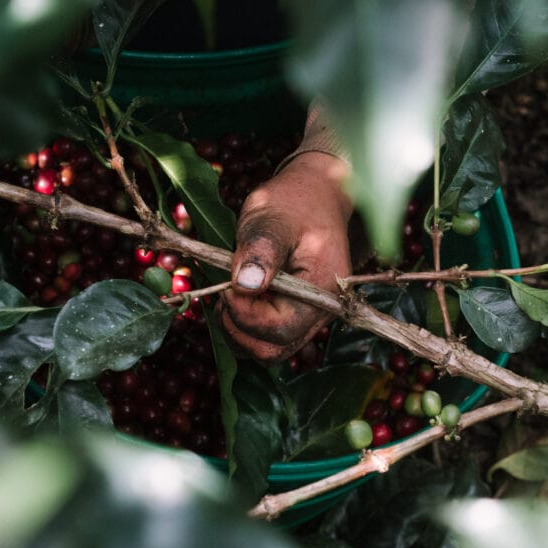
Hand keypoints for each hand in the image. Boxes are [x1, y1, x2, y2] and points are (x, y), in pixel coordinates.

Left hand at [218, 152, 352, 364]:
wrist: (314, 197)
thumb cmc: (294, 204)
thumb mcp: (272, 218)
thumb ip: (260, 250)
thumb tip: (244, 285)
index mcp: (323, 290)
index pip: (280, 328)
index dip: (244, 314)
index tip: (226, 284)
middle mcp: (322, 312)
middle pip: (273, 349)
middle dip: (238, 326)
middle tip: (224, 291)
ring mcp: (310, 318)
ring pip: (267, 351)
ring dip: (238, 329)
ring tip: (230, 292)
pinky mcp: (296, 317)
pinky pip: (267, 340)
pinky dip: (244, 326)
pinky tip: (238, 297)